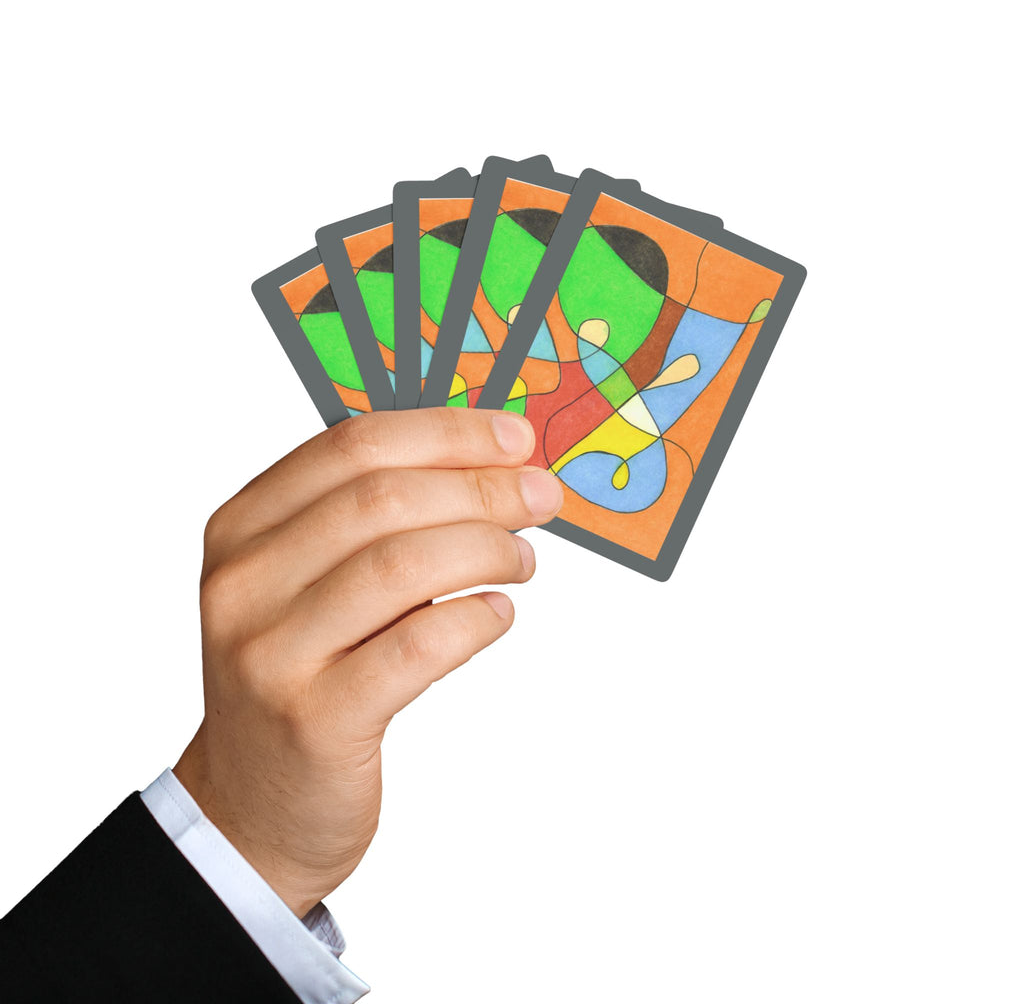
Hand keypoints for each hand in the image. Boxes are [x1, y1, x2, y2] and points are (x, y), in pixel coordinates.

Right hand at [172, 407, 562, 916]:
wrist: (253, 805)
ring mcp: (272, 652)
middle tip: (542, 496)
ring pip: (403, 565)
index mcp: (242, 527)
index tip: (515, 439)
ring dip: (486, 549)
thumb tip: (485, 465)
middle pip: (383, 498)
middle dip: (482, 487)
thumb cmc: (302, 676)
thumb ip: (370, 522)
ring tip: (523, 559)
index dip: (447, 432)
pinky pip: (419, 646)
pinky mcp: (315, 718)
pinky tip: (496, 613)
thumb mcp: (307, 584)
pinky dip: (474, 618)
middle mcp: (244, 582)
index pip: (353, 445)